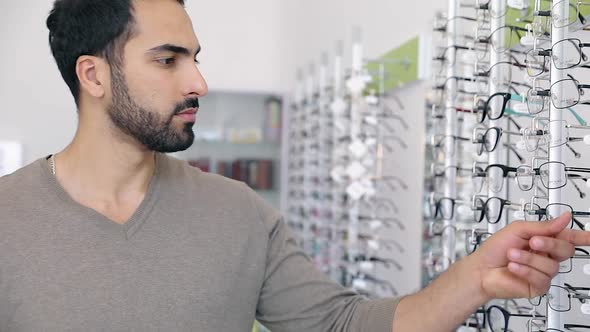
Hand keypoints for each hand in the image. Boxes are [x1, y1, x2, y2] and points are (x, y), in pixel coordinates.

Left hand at [471, 212, 589, 299]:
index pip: (568, 237)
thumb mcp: (517, 230)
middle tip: (533, 242)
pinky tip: (513, 267)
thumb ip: (543, 226)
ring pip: (552, 265)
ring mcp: (542, 272)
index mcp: (543, 240)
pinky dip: (525, 270)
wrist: (480, 269)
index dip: (583, 237)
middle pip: (566, 250)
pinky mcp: (538, 286)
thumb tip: (564, 217)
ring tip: (512, 256)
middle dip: (549, 244)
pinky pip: (542, 278)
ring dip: (529, 258)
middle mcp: (545, 256)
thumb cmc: (494, 249)